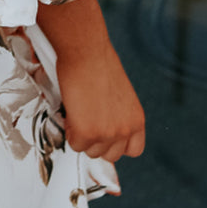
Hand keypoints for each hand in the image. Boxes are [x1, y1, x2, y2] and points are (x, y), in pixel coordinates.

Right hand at [56, 38, 144, 161]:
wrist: (86, 53)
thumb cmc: (98, 63)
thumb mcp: (119, 94)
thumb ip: (116, 114)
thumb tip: (102, 123)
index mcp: (137, 119)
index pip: (133, 150)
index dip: (116, 144)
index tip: (104, 135)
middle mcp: (126, 129)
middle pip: (110, 155)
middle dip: (96, 142)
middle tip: (85, 122)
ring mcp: (107, 134)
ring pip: (90, 151)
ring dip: (81, 137)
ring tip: (77, 114)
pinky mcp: (87, 133)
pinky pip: (75, 144)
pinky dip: (69, 132)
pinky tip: (71, 112)